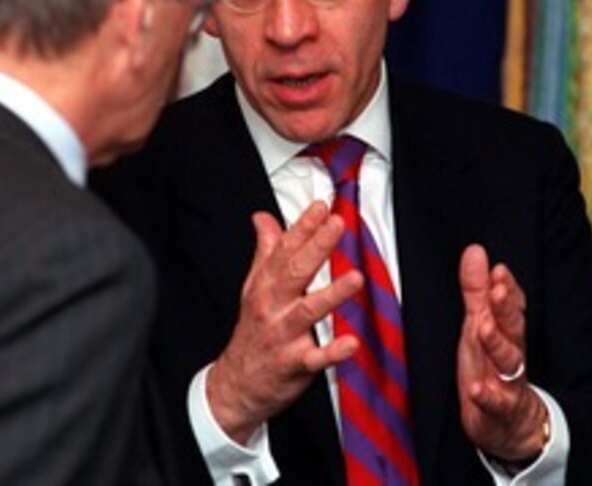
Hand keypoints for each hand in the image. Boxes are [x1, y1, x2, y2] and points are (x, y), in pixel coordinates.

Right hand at [206, 201, 363, 442]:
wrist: (236, 384)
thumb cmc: (253, 329)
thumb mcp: (254, 287)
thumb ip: (265, 251)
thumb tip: (263, 217)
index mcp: (265, 285)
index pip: (284, 250)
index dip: (303, 227)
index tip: (322, 206)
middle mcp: (272, 306)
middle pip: (295, 272)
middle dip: (317, 247)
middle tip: (337, 225)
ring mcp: (283, 335)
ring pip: (308, 311)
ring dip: (332, 295)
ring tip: (355, 278)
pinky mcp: (295, 364)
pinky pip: (316, 358)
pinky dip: (333, 352)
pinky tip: (351, 342)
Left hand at [457, 244, 548, 460]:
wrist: (513, 427)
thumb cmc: (492, 370)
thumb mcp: (480, 326)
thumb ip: (477, 291)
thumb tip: (475, 251)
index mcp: (506, 333)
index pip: (512, 308)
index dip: (506, 289)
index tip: (498, 269)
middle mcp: (510, 355)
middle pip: (513, 329)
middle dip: (506, 308)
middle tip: (497, 287)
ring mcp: (507, 384)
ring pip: (508, 363)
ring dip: (497, 345)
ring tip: (483, 327)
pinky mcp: (499, 411)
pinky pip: (496, 404)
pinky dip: (487, 397)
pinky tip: (476, 389)